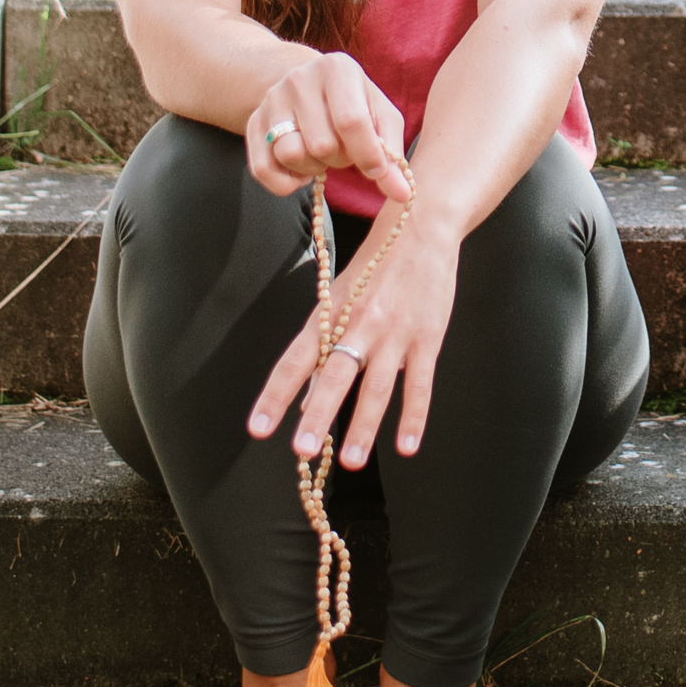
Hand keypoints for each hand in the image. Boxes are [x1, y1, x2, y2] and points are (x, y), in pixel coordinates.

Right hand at [245, 52, 411, 203]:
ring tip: (322, 156)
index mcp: (337, 69)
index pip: (351, 121)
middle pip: (322, 144)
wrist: (304, 81)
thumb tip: (402, 195)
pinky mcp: (253, 124)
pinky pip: (263, 170)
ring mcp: (272, 100)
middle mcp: (299, 79)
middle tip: (344, 151)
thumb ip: (392, 154)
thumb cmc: (352, 102)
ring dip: (313, 168)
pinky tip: (301, 171)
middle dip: (340, 160)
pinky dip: (285, 183)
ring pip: (291, 155)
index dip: (367, 155)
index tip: (376, 172)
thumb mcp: (380, 116)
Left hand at [246, 202, 455, 467]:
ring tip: (350, 461)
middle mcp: (359, 323)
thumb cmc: (375, 264)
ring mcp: (395, 332)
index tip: (257, 428)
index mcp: (330, 312)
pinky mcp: (428, 337)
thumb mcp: (341, 295)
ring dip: (363, 426)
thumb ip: (323, 345)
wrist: (423, 225)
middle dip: (317, 414)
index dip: (275, 395)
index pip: (295, 360)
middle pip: (334, 375)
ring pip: (377, 387)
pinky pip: (420, 384)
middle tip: (301, 450)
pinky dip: (414, 417)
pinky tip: (406, 446)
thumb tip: (305, 396)